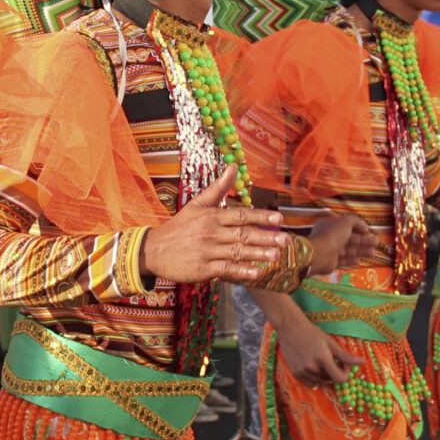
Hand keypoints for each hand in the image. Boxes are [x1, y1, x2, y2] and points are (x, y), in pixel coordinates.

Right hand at [141, 166, 287, 283]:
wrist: (153, 250)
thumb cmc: (179, 227)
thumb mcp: (197, 204)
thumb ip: (218, 188)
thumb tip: (233, 166)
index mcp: (212, 216)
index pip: (240, 215)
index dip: (261, 216)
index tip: (279, 218)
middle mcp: (211, 232)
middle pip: (242, 234)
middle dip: (266, 236)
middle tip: (286, 239)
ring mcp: (207, 251)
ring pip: (237, 251)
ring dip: (258, 254)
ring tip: (276, 255)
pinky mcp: (202, 268)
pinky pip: (225, 269)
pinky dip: (241, 271)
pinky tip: (257, 272)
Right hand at [276, 314, 360, 387]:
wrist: (290, 329)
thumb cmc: (312, 333)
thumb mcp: (330, 343)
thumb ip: (345, 356)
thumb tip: (361, 362)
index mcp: (323, 358)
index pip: (339, 378)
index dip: (345, 375)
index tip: (343, 367)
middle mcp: (312, 367)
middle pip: (330, 380)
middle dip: (334, 373)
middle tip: (332, 361)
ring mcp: (302, 371)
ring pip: (320, 383)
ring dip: (325, 376)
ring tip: (322, 363)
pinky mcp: (295, 373)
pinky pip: (310, 384)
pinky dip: (315, 379)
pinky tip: (314, 367)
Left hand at [307, 214, 378, 276]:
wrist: (319, 254)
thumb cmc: (332, 235)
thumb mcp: (345, 222)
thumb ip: (356, 221)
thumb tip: (365, 227)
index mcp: (329, 226)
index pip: (346, 226)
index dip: (358, 228)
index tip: (368, 231)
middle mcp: (329, 238)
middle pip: (349, 239)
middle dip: (363, 241)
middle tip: (376, 243)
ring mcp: (330, 251)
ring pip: (348, 250)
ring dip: (361, 251)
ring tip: (373, 252)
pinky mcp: (330, 262)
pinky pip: (343, 261)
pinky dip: (351, 260)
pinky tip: (359, 260)